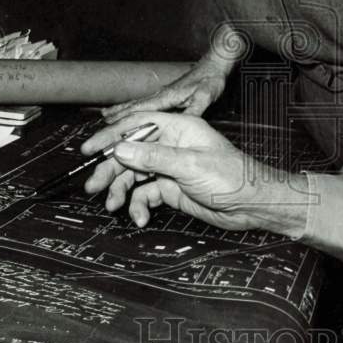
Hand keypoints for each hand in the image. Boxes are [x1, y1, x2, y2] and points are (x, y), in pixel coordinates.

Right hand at [82, 111, 307, 235]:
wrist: (252, 205)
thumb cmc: (232, 177)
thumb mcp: (191, 165)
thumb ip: (154, 158)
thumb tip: (121, 149)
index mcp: (177, 129)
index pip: (136, 125)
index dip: (111, 136)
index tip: (89, 150)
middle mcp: (170, 145)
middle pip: (130, 153)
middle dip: (110, 169)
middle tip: (93, 186)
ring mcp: (170, 167)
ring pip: (135, 175)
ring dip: (121, 190)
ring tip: (113, 205)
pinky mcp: (171, 188)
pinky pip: (146, 194)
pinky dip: (139, 205)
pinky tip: (140, 217)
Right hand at [101, 52, 233, 124]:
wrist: (214, 64)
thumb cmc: (210, 78)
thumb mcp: (206, 94)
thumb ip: (195, 107)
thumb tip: (186, 120)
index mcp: (168, 97)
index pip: (141, 109)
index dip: (124, 118)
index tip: (108, 125)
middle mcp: (161, 95)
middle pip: (133, 107)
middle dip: (116, 116)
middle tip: (99, 124)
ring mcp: (162, 94)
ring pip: (136, 104)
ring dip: (120, 111)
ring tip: (105, 116)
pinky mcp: (166, 95)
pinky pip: (144, 104)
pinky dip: (132, 108)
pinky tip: (128, 111)